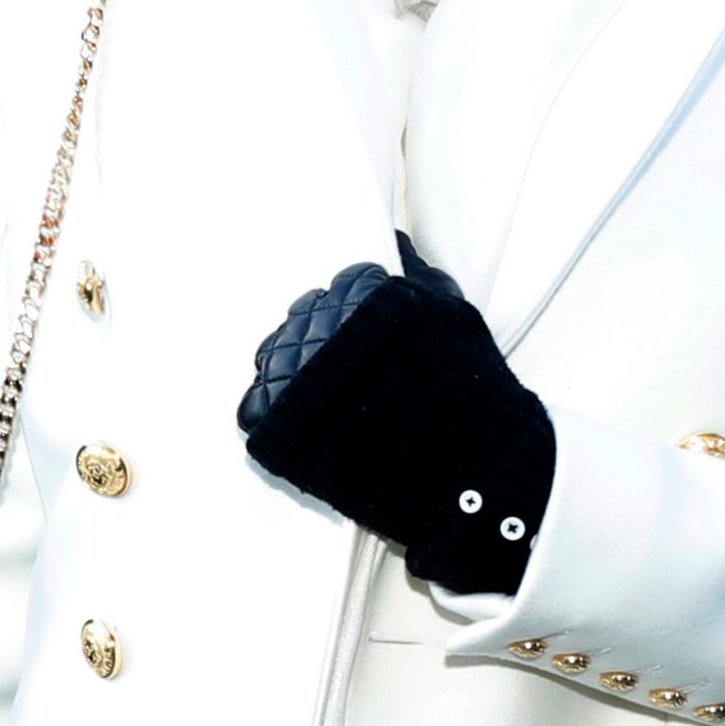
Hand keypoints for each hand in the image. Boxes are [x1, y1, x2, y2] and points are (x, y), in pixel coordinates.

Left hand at [238, 244, 556, 593]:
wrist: (463, 478)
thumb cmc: (468, 400)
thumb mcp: (457, 320)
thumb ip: (421, 277)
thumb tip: (399, 247)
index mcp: (365, 300)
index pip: (346, 285)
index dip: (363, 310)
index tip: (377, 332)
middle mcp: (323, 332)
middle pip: (306, 317)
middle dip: (329, 336)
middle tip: (356, 369)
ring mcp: (295, 380)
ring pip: (275, 356)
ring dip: (298, 369)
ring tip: (332, 397)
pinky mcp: (276, 430)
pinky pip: (256, 408)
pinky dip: (275, 411)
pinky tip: (307, 420)